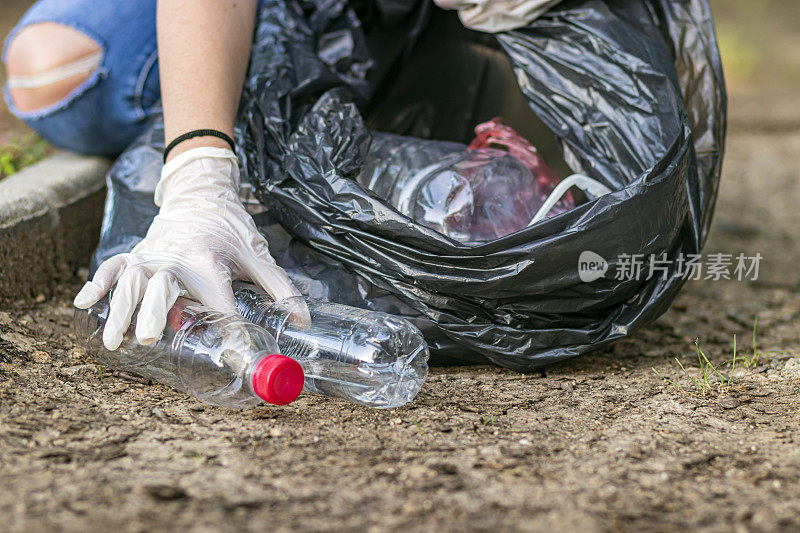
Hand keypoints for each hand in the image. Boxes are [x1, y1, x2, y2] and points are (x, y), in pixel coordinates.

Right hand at [74, 147, 299, 349]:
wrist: (202, 193)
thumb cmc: (231, 229)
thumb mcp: (258, 255)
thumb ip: (280, 288)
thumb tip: (303, 321)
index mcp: (212, 261)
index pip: (220, 302)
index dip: (227, 330)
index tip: (232, 356)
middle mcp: (179, 258)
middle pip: (164, 287)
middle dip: (153, 313)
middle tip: (147, 339)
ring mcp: (154, 255)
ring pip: (132, 280)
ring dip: (120, 309)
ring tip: (114, 340)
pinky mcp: (139, 253)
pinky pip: (113, 266)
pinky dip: (97, 282)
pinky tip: (84, 303)